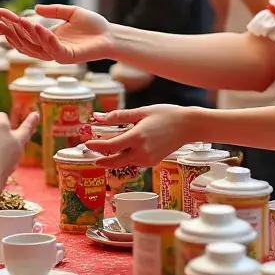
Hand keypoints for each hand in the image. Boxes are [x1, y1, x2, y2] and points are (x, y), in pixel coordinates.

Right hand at [0, 4, 112, 63]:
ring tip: (16, 20)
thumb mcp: (71, 12)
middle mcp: (49, 47)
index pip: (24, 31)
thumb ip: (54, 10)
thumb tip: (35, 9)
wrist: (111, 35)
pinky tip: (36, 25)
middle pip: (23, 41)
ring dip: (24, 33)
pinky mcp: (67, 57)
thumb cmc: (93, 25)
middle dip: (9, 31)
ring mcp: (57, 54)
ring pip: (34, 46)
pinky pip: (52, 48)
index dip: (10, 22)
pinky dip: (43, 37)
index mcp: (48, 38)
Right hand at [0, 114, 34, 193]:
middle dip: (30, 121)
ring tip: (21, 139)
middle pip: (24, 128)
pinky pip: (13, 160)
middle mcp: (13, 139)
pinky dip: (11, 157)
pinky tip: (9, 159)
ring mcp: (15, 154)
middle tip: (36, 114)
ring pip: (20, 144)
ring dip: (20, 141)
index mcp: (1, 127)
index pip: (1, 117)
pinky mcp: (13, 168)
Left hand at [84, 105, 198, 166]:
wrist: (188, 126)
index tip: (87, 142)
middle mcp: (141, 151)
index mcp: (137, 137)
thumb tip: (98, 117)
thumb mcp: (141, 111)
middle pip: (114, 161)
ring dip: (113, 157)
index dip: (96, 146)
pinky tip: (125, 149)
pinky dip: (126, 157)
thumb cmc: (166, 115)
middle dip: (101, 159)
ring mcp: (147, 159)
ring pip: (123, 162)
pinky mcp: (152, 162)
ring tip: (106, 148)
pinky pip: (133, 162)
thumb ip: (118, 116)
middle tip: (91, 154)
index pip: (110, 146)